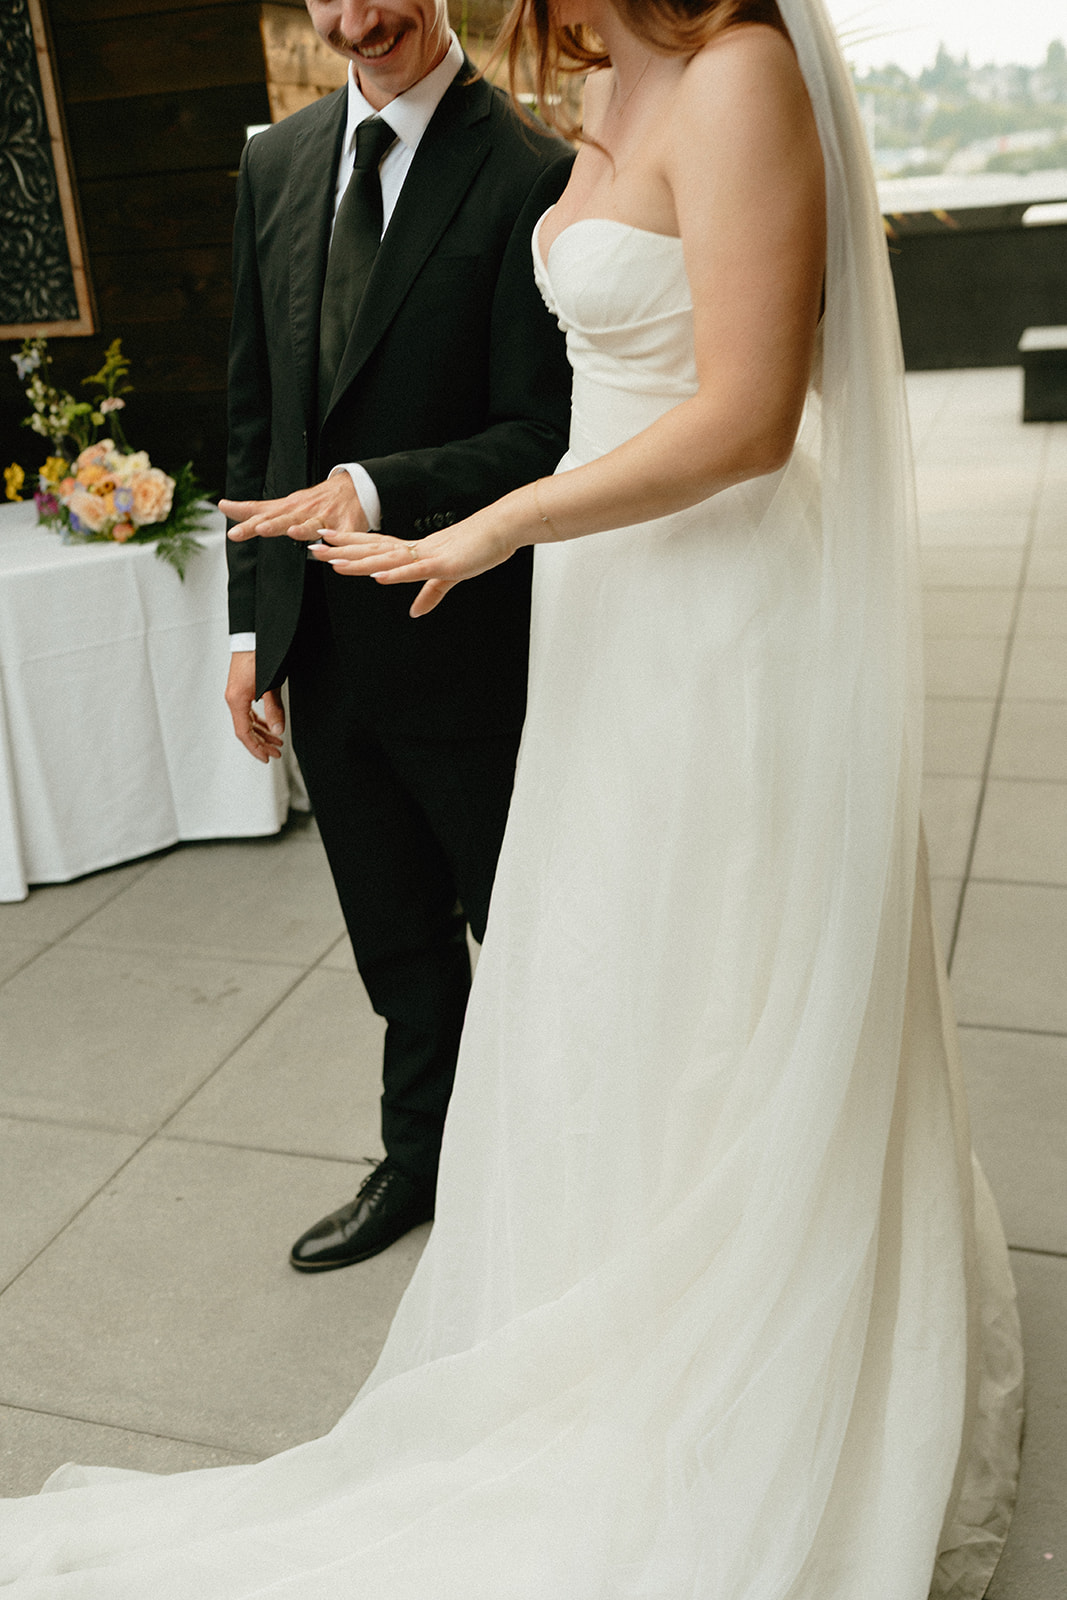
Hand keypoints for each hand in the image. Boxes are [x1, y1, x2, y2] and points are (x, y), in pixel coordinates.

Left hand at [222, 473, 367, 543]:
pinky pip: (342, 535)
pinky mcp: (346, 525)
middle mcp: (304, 512)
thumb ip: (253, 508)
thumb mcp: (283, 503)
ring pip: (312, 525)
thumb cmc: (315, 500)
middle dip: (272, 525)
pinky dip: (337, 539)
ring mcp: (325, 518)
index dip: (247, 523)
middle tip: (260, 528)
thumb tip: (224, 506)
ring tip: (293, 531)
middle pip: (284, 519)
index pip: (263, 514)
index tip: (233, 533)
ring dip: (302, 529)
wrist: (354, 487)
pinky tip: (332, 544)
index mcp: (288, 509)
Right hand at [225, 650, 284, 762]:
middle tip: (276, 751)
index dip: (255, 748)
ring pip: (247, 720)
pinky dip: (259, 720)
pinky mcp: (241, 687)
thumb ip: (274, 710)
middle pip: (245, 729)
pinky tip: (268, 723)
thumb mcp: (270, 686)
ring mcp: (236, 692)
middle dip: (261, 743)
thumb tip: (278, 730)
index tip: (267, 757)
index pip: (244, 733)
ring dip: (262, 731)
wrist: (253, 635)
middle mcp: (233, 698)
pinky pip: (248, 710)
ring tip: (276, 739)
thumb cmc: (259, 655)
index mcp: (236, 700)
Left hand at [309, 506, 518, 616]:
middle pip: (372, 549)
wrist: (501, 531)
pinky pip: (415, 570)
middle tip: (314, 548)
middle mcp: (415, 550)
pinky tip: (378, 577)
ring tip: (335, 564)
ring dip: (361, 562)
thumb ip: (431, 594)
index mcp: (416, 551)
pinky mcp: (442, 564)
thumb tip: (416, 612)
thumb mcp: (450, 575)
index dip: (350, 544)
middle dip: (343, 550)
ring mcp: (427, 555)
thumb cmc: (479, 547)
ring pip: (387, 559)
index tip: (326, 540)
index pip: (376, 546)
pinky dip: (396, 574)